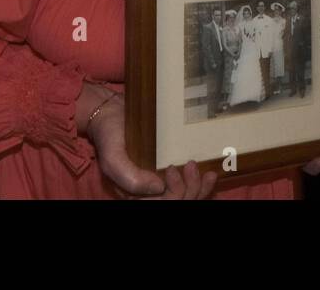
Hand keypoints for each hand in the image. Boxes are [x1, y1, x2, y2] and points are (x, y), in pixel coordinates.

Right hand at [80, 85, 216, 198]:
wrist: (111, 114)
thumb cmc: (109, 136)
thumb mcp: (113, 158)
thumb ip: (130, 178)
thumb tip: (159, 187)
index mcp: (135, 196)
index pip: (161, 205)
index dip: (174, 194)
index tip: (171, 169)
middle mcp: (150, 193)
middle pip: (178, 203)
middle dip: (190, 190)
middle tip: (191, 165)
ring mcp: (162, 183)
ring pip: (187, 198)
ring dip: (199, 188)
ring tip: (204, 172)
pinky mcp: (171, 172)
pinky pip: (190, 187)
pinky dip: (203, 185)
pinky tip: (210, 174)